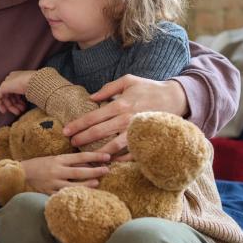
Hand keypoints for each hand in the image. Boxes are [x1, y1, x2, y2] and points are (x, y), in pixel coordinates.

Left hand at [0, 70, 35, 114]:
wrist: (36, 82)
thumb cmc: (39, 86)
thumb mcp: (33, 90)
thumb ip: (28, 94)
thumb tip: (27, 101)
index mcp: (19, 77)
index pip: (16, 90)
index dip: (19, 100)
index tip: (24, 107)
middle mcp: (12, 78)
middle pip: (11, 94)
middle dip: (16, 104)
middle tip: (21, 111)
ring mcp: (7, 81)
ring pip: (6, 96)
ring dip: (11, 106)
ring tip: (18, 113)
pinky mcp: (3, 86)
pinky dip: (0, 104)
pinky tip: (4, 111)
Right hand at [20, 151, 110, 193]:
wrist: (20, 174)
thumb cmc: (38, 165)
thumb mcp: (53, 159)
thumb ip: (68, 162)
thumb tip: (87, 164)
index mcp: (58, 159)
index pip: (80, 157)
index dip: (95, 156)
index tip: (107, 156)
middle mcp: (56, 170)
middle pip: (80, 171)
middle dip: (95, 171)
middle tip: (107, 170)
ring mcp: (53, 183)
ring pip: (74, 185)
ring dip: (87, 184)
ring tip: (98, 182)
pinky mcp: (49, 193)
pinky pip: (64, 195)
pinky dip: (74, 195)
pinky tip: (82, 197)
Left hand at [62, 75, 187, 157]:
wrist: (175, 97)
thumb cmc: (149, 88)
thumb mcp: (128, 80)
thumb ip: (108, 88)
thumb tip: (91, 97)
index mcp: (120, 104)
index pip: (93, 117)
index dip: (78, 125)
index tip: (66, 131)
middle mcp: (126, 119)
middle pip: (99, 132)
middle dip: (82, 138)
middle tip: (71, 143)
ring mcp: (137, 131)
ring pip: (114, 146)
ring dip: (98, 152)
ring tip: (87, 157)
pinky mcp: (146, 138)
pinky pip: (132, 153)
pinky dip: (120, 159)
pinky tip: (110, 161)